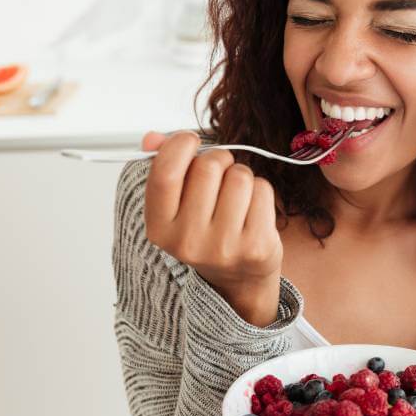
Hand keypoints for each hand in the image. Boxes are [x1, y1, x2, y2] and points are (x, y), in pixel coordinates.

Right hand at [140, 131, 283, 325]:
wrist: (238, 277)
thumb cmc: (206, 231)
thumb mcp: (177, 206)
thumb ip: (163, 168)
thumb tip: (152, 138)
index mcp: (159, 229)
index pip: (165, 173)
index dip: (179, 145)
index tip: (190, 140)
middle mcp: (188, 242)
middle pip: (208, 167)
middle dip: (218, 160)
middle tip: (220, 175)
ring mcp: (223, 247)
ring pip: (239, 176)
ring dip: (241, 176)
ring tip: (236, 197)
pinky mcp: (256, 247)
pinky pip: (262, 190)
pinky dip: (260, 192)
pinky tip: (252, 211)